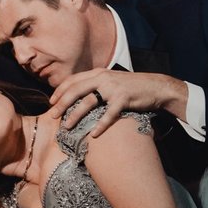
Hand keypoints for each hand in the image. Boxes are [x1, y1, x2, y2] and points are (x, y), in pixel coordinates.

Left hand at [48, 69, 186, 135]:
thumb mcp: (111, 81)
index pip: (73, 80)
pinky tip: (94, 135)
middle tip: (52, 115)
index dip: (60, 90)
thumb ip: (96, 85)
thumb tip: (79, 96)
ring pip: (88, 102)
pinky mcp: (124, 99)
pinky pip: (108, 114)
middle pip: (76, 90)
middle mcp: (103, 78)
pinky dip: (100, 125)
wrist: (155, 86)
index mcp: (98, 73)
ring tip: (66, 126)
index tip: (51, 102)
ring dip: (75, 115)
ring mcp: (113, 88)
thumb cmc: (131, 86)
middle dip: (61, 103)